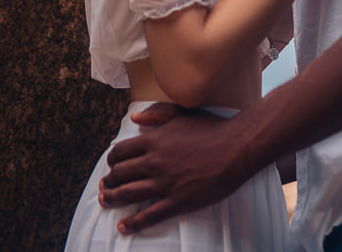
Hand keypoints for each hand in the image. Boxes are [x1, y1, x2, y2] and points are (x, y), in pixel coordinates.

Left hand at [99, 103, 249, 234]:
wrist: (237, 147)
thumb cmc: (211, 129)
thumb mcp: (181, 114)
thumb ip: (156, 114)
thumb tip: (135, 118)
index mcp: (154, 140)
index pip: (120, 152)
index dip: (111, 161)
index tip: (111, 166)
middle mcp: (155, 161)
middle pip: (120, 174)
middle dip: (108, 182)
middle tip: (104, 187)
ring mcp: (165, 182)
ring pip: (129, 194)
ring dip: (113, 199)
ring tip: (106, 202)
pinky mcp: (178, 201)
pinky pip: (150, 215)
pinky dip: (133, 223)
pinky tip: (124, 226)